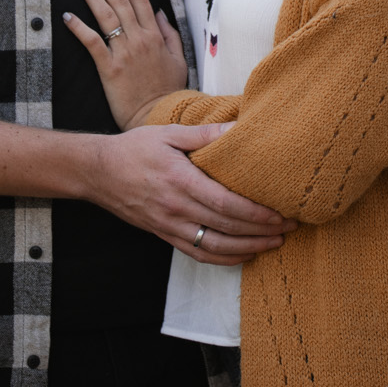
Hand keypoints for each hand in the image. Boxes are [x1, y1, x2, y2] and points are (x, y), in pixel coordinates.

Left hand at [65, 0, 187, 129]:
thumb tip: (159, 11)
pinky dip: (79, 27)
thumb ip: (169, 33)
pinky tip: (67, 15)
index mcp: (155, 35)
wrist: (158, 118)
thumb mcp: (178, 60)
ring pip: (105, 15)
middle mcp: (139, 39)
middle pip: (119, 0)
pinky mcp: (109, 69)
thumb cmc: (168, 91)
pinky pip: (92, 42)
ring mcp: (124, 53)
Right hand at [86, 123, 294, 265]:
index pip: (225, 204)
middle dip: (261, 231)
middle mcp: (176, 209)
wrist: (98, 172)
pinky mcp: (164, 235)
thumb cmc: (135, 148)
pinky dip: (223, 258)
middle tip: (289, 227)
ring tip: (274, 244)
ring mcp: (169, 226)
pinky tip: (243, 255)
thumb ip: (205, 134)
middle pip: (226, 228)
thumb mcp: (169, 133)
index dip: (255, 213)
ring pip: (214, 247)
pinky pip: (198, 253)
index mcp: (180, 182)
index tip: (280, 214)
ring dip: (247, 249)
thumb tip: (239, 127)